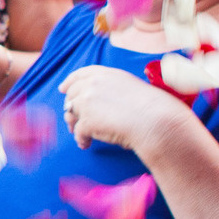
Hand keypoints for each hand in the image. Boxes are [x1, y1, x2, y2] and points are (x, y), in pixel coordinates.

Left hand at [60, 64, 190, 154]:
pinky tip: (86, 144)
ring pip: (71, 113)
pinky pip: (78, 132)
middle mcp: (93, 85)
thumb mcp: (130, 87)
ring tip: (80, 135)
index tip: (63, 89)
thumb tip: (101, 101)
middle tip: (73, 119)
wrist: (155, 120)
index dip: (69, 82)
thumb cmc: (152, 107)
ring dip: (73, 124)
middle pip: (72, 95)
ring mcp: (87, 102)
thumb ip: (112, 88)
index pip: (80, 75)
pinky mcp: (87, 121)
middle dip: (71, 107)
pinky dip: (81, 139)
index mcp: (105, 74)